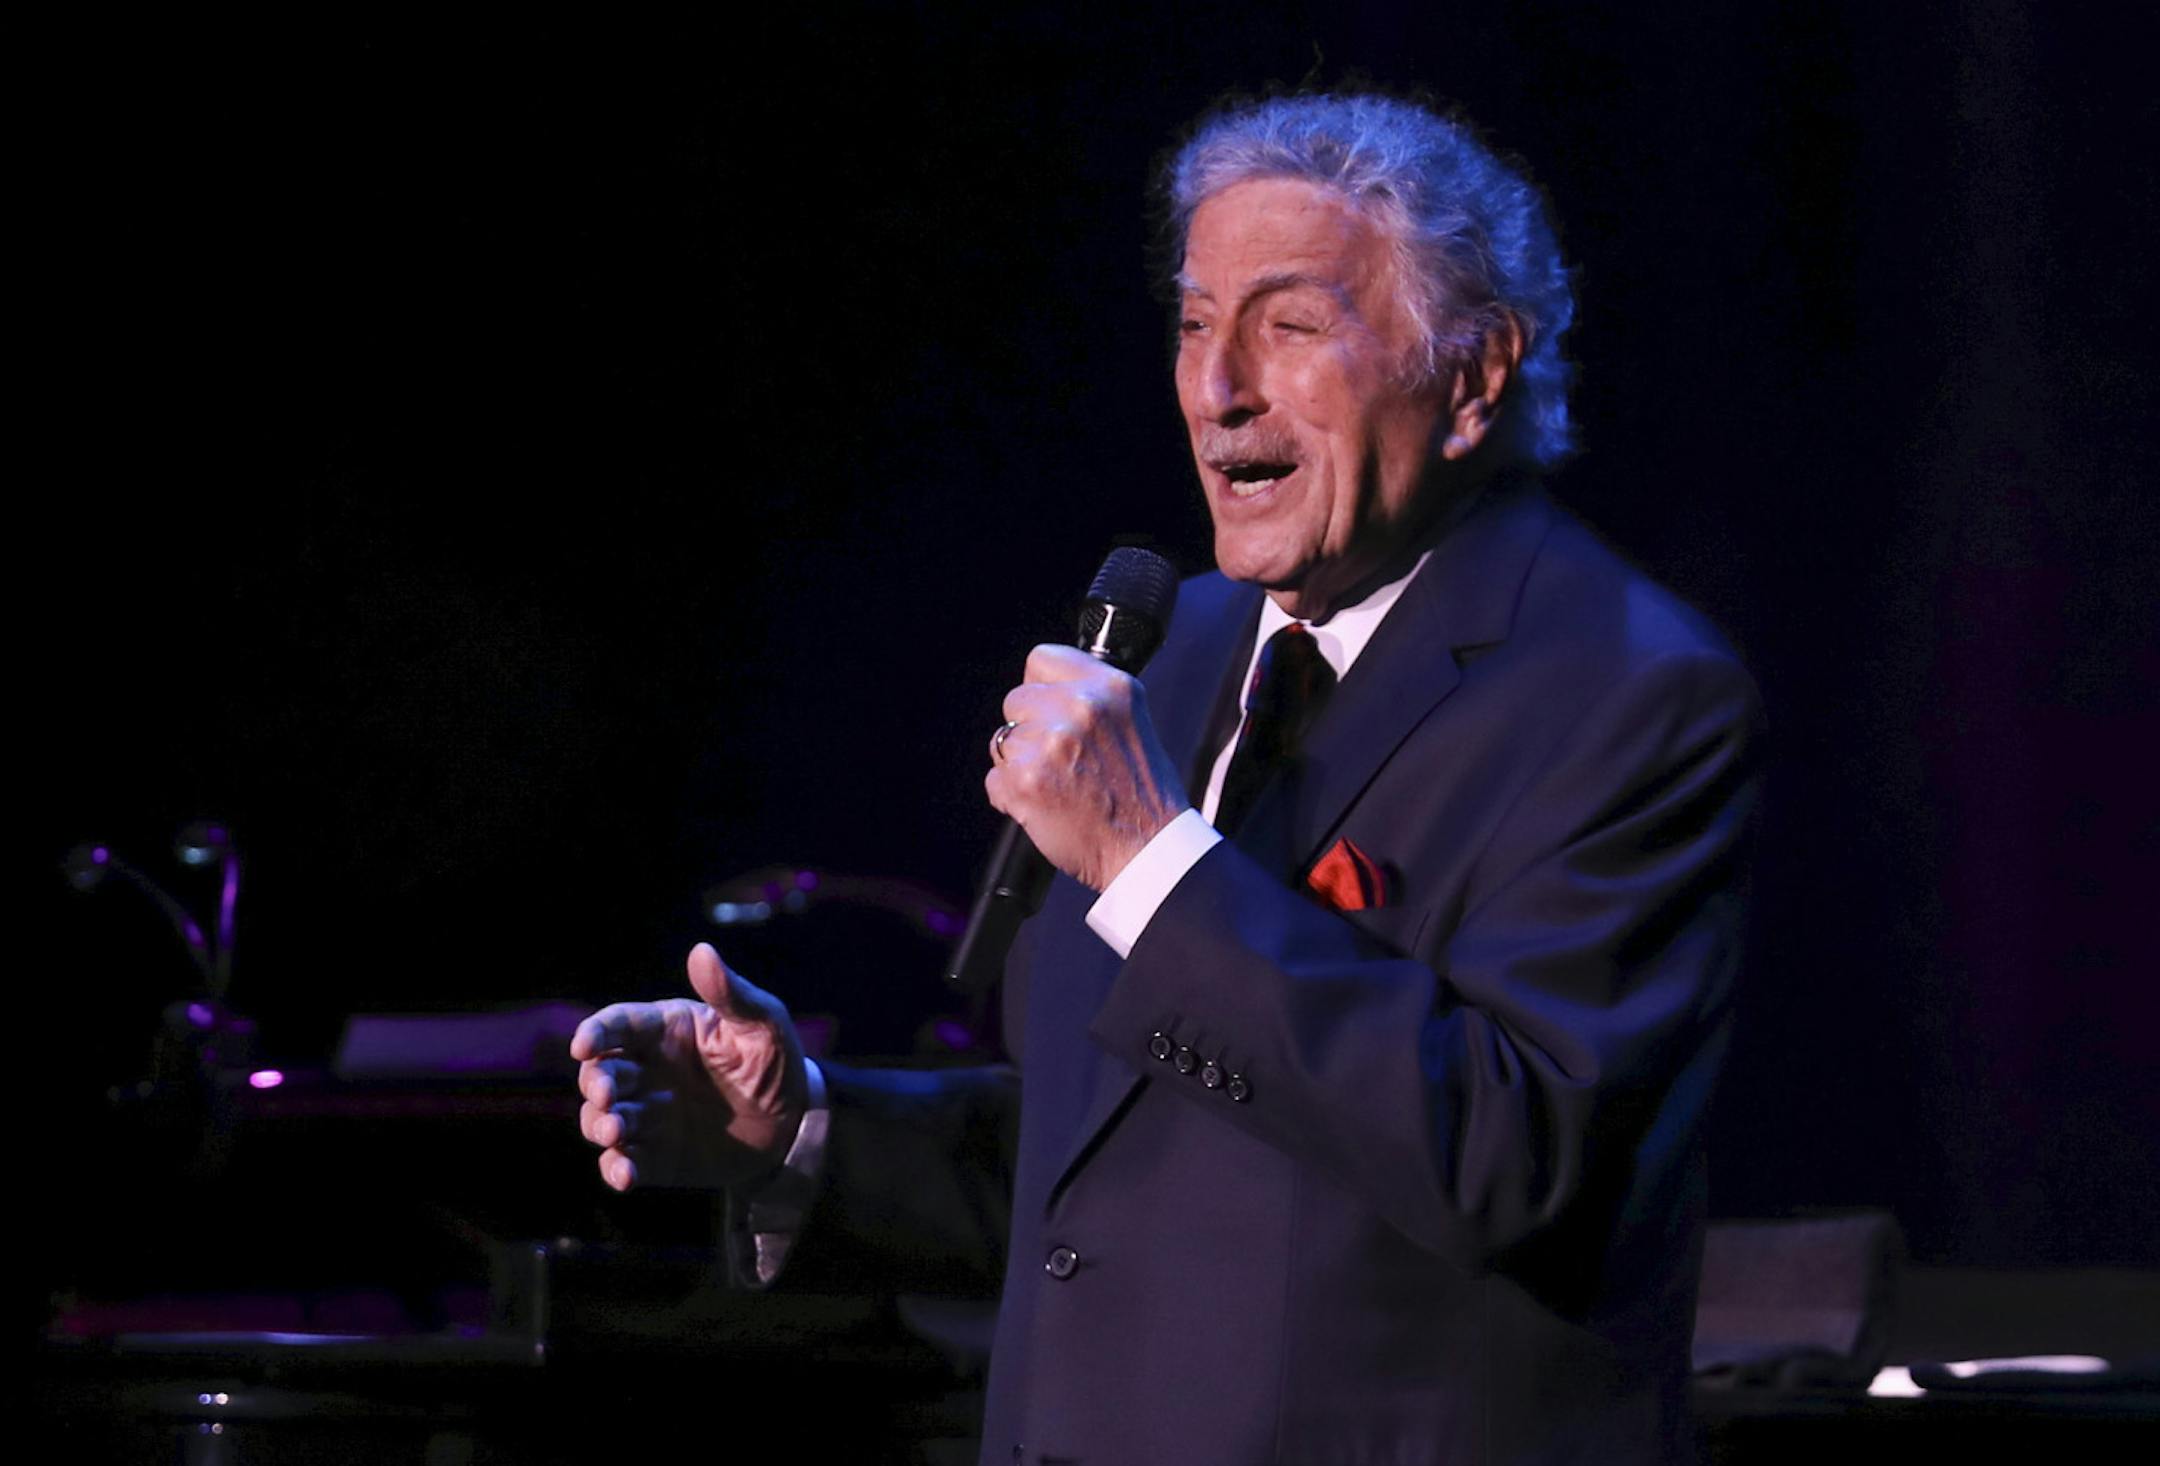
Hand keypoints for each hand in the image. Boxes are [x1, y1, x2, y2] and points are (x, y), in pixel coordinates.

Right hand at [570, 942, 807, 1192]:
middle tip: (608, 1094)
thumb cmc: (774, 1063)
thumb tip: (702, 951)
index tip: (583, 1046)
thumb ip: (732, 994)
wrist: (793, 1125)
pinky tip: (625, 1174)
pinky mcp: (653, 1156)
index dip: (596, 1032)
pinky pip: (622, 1162)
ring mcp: (646, 1115)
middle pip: (600, 1072)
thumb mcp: (763, 1025)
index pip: (618, 1024)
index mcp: (664, 1031)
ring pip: (600, 1118)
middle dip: (596, 1082)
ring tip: (615, 1131)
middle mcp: (646, 1071)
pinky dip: (616, 1169)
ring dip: (600, 1124)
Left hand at [985, 643, 1190, 890]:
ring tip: (1057, 786)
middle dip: (1029, 729)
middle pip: (1016, 700)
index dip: (1041, 687)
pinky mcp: (1025, 780)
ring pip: (1002, 741)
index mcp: (1110, 688)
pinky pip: (995, 780)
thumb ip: (1093, 700)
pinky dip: (1012, 797)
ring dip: (1020, 765)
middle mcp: (1080, 708)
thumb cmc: (1143, 798)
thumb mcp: (1133, 723)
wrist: (1148, 849)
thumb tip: (1049, 692)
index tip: (1048, 709)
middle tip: (1060, 759)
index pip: (1043, 658)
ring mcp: (1048, 743)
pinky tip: (1046, 805)